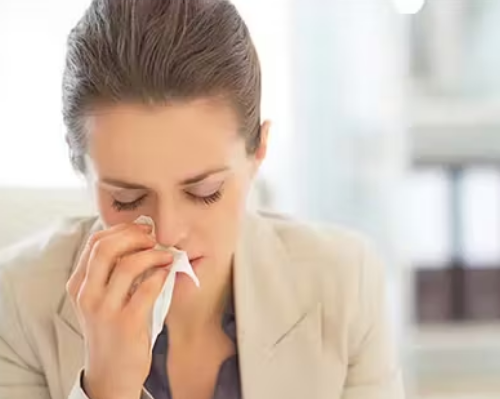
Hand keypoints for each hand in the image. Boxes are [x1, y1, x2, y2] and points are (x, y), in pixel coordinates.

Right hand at [66, 223, 172, 398]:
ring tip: (167, 255)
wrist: (110, 374)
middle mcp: (87, 294)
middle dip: (135, 235)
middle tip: (154, 238)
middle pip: (106, 247)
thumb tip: (141, 240)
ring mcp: (105, 309)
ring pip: (128, 264)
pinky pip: (148, 287)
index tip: (143, 229)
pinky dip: (161, 275)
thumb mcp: (101, 300)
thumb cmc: (111, 331)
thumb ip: (111, 273)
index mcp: (79, 285)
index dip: (122, 229)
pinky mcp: (126, 322)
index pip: (95, 242)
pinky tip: (167, 274)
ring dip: (154, 254)